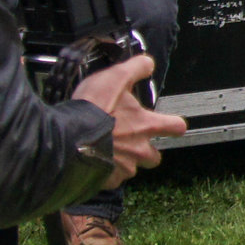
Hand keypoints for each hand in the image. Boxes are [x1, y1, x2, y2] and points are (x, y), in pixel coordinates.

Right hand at [72, 54, 185, 187]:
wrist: (68, 137)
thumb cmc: (93, 109)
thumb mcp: (116, 77)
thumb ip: (136, 69)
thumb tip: (147, 64)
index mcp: (147, 125)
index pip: (176, 127)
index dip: (174, 124)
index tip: (172, 124)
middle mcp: (140, 149)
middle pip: (154, 156)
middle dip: (146, 150)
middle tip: (131, 140)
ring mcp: (124, 167)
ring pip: (131, 169)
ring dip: (123, 161)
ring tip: (108, 149)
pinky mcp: (106, 180)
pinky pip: (111, 179)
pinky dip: (105, 172)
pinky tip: (94, 159)